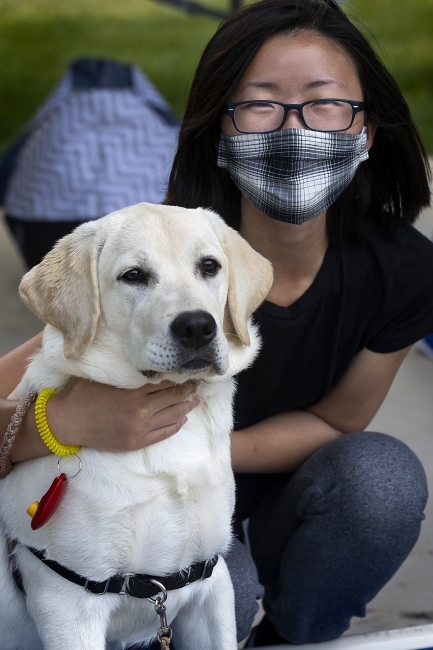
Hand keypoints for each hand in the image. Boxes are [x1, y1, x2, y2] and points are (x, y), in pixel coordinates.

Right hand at [46, 378, 198, 451]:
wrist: (66, 423)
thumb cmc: (81, 394)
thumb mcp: (105, 375)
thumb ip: (126, 368)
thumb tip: (145, 356)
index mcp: (134, 390)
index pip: (166, 381)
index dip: (180, 375)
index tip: (189, 369)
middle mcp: (141, 410)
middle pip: (174, 397)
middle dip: (188, 390)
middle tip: (198, 383)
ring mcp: (140, 428)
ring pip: (172, 415)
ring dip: (187, 406)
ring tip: (196, 399)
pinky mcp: (135, 442)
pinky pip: (163, 433)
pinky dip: (176, 425)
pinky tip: (182, 419)